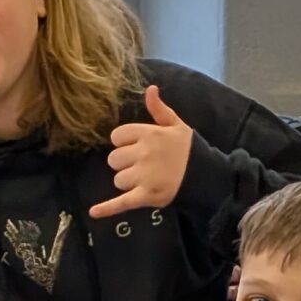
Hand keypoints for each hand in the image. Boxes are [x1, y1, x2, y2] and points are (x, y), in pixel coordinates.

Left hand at [91, 86, 194, 219]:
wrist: (206, 175)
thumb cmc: (189, 149)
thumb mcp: (176, 125)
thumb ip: (159, 109)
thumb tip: (149, 88)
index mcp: (148, 134)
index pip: (117, 136)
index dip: (124, 143)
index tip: (137, 147)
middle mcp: (144, 153)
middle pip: (114, 159)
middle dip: (124, 164)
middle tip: (143, 166)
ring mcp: (144, 175)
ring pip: (118, 180)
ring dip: (128, 182)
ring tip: (146, 181)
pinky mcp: (146, 195)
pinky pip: (121, 202)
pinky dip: (107, 208)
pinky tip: (93, 212)